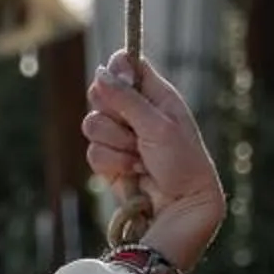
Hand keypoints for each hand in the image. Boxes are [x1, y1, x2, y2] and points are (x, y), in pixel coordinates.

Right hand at [82, 54, 226, 273]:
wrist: (180, 208)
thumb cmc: (182, 163)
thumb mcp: (158, 126)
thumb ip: (127, 99)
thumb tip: (100, 72)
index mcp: (156, 95)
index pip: (126, 65)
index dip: (117, 69)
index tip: (118, 81)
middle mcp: (135, 112)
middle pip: (100, 92)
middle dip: (112, 113)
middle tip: (134, 128)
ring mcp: (121, 137)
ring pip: (92, 124)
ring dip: (115, 143)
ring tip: (139, 157)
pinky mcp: (110, 161)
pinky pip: (92, 152)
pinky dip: (111, 164)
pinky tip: (132, 172)